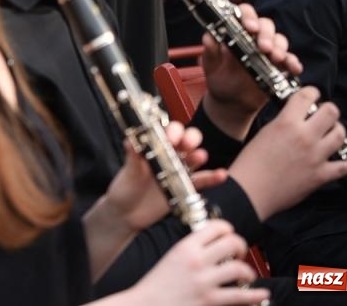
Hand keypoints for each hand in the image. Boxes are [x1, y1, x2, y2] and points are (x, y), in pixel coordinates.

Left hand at [103, 119, 216, 234]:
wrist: (127, 215)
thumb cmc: (124, 189)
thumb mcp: (127, 173)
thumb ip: (132, 158)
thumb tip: (129, 141)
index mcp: (153, 148)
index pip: (166, 132)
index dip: (171, 131)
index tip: (169, 139)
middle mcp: (168, 156)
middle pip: (185, 140)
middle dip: (189, 138)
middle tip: (186, 144)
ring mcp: (178, 172)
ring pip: (195, 159)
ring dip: (199, 155)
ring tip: (200, 156)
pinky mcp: (184, 188)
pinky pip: (201, 182)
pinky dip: (212, 178)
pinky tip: (222, 174)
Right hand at [127, 219, 264, 305]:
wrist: (146, 304)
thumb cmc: (157, 285)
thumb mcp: (171, 258)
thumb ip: (190, 250)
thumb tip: (212, 247)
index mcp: (185, 247)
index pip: (215, 227)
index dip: (227, 229)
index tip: (229, 236)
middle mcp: (196, 261)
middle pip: (232, 243)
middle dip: (241, 247)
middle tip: (239, 254)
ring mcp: (204, 281)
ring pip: (239, 268)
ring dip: (247, 271)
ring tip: (245, 275)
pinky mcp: (210, 300)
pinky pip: (240, 296)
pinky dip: (256, 294)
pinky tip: (262, 292)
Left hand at [199, 3, 301, 137]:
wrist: (231, 102)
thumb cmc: (219, 77)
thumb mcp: (210, 64)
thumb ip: (210, 50)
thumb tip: (209, 37)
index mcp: (236, 31)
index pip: (245, 14)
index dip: (249, 16)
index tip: (249, 26)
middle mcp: (254, 38)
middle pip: (266, 25)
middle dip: (266, 34)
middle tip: (263, 47)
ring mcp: (269, 51)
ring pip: (280, 40)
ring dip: (279, 47)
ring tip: (275, 57)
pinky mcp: (279, 66)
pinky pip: (290, 60)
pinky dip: (293, 62)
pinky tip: (292, 67)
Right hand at [227, 86, 346, 219]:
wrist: (250, 190)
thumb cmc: (251, 163)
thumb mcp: (265, 132)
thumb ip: (284, 123)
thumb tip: (297, 118)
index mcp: (286, 123)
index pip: (306, 96)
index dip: (312, 92)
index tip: (312, 94)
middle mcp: (305, 136)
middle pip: (331, 112)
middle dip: (329, 110)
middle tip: (324, 114)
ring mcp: (316, 156)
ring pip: (340, 134)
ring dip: (337, 131)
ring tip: (332, 132)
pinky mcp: (321, 175)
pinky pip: (346, 166)